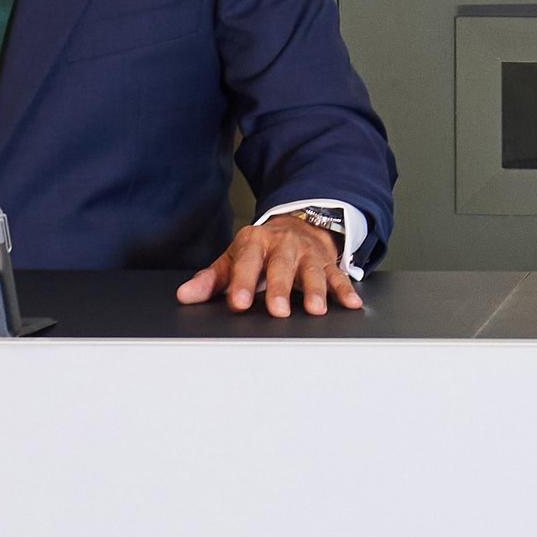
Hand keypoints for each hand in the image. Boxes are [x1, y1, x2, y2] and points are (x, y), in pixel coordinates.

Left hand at [178, 211, 365, 317]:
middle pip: (281, 266)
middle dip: (280, 288)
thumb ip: (211, 280)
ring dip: (316, 290)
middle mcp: (283, 246)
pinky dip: (345, 290)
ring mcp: (307, 253)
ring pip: (312, 271)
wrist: (296, 225)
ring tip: (315, 310)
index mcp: (255, 243)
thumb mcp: (233, 259)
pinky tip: (351, 303)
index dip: (243, 283)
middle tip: (278, 311)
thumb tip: (185, 296)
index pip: (247, 262)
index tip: (240, 303)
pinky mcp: (327, 263)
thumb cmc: (260, 250)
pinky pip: (338, 276)